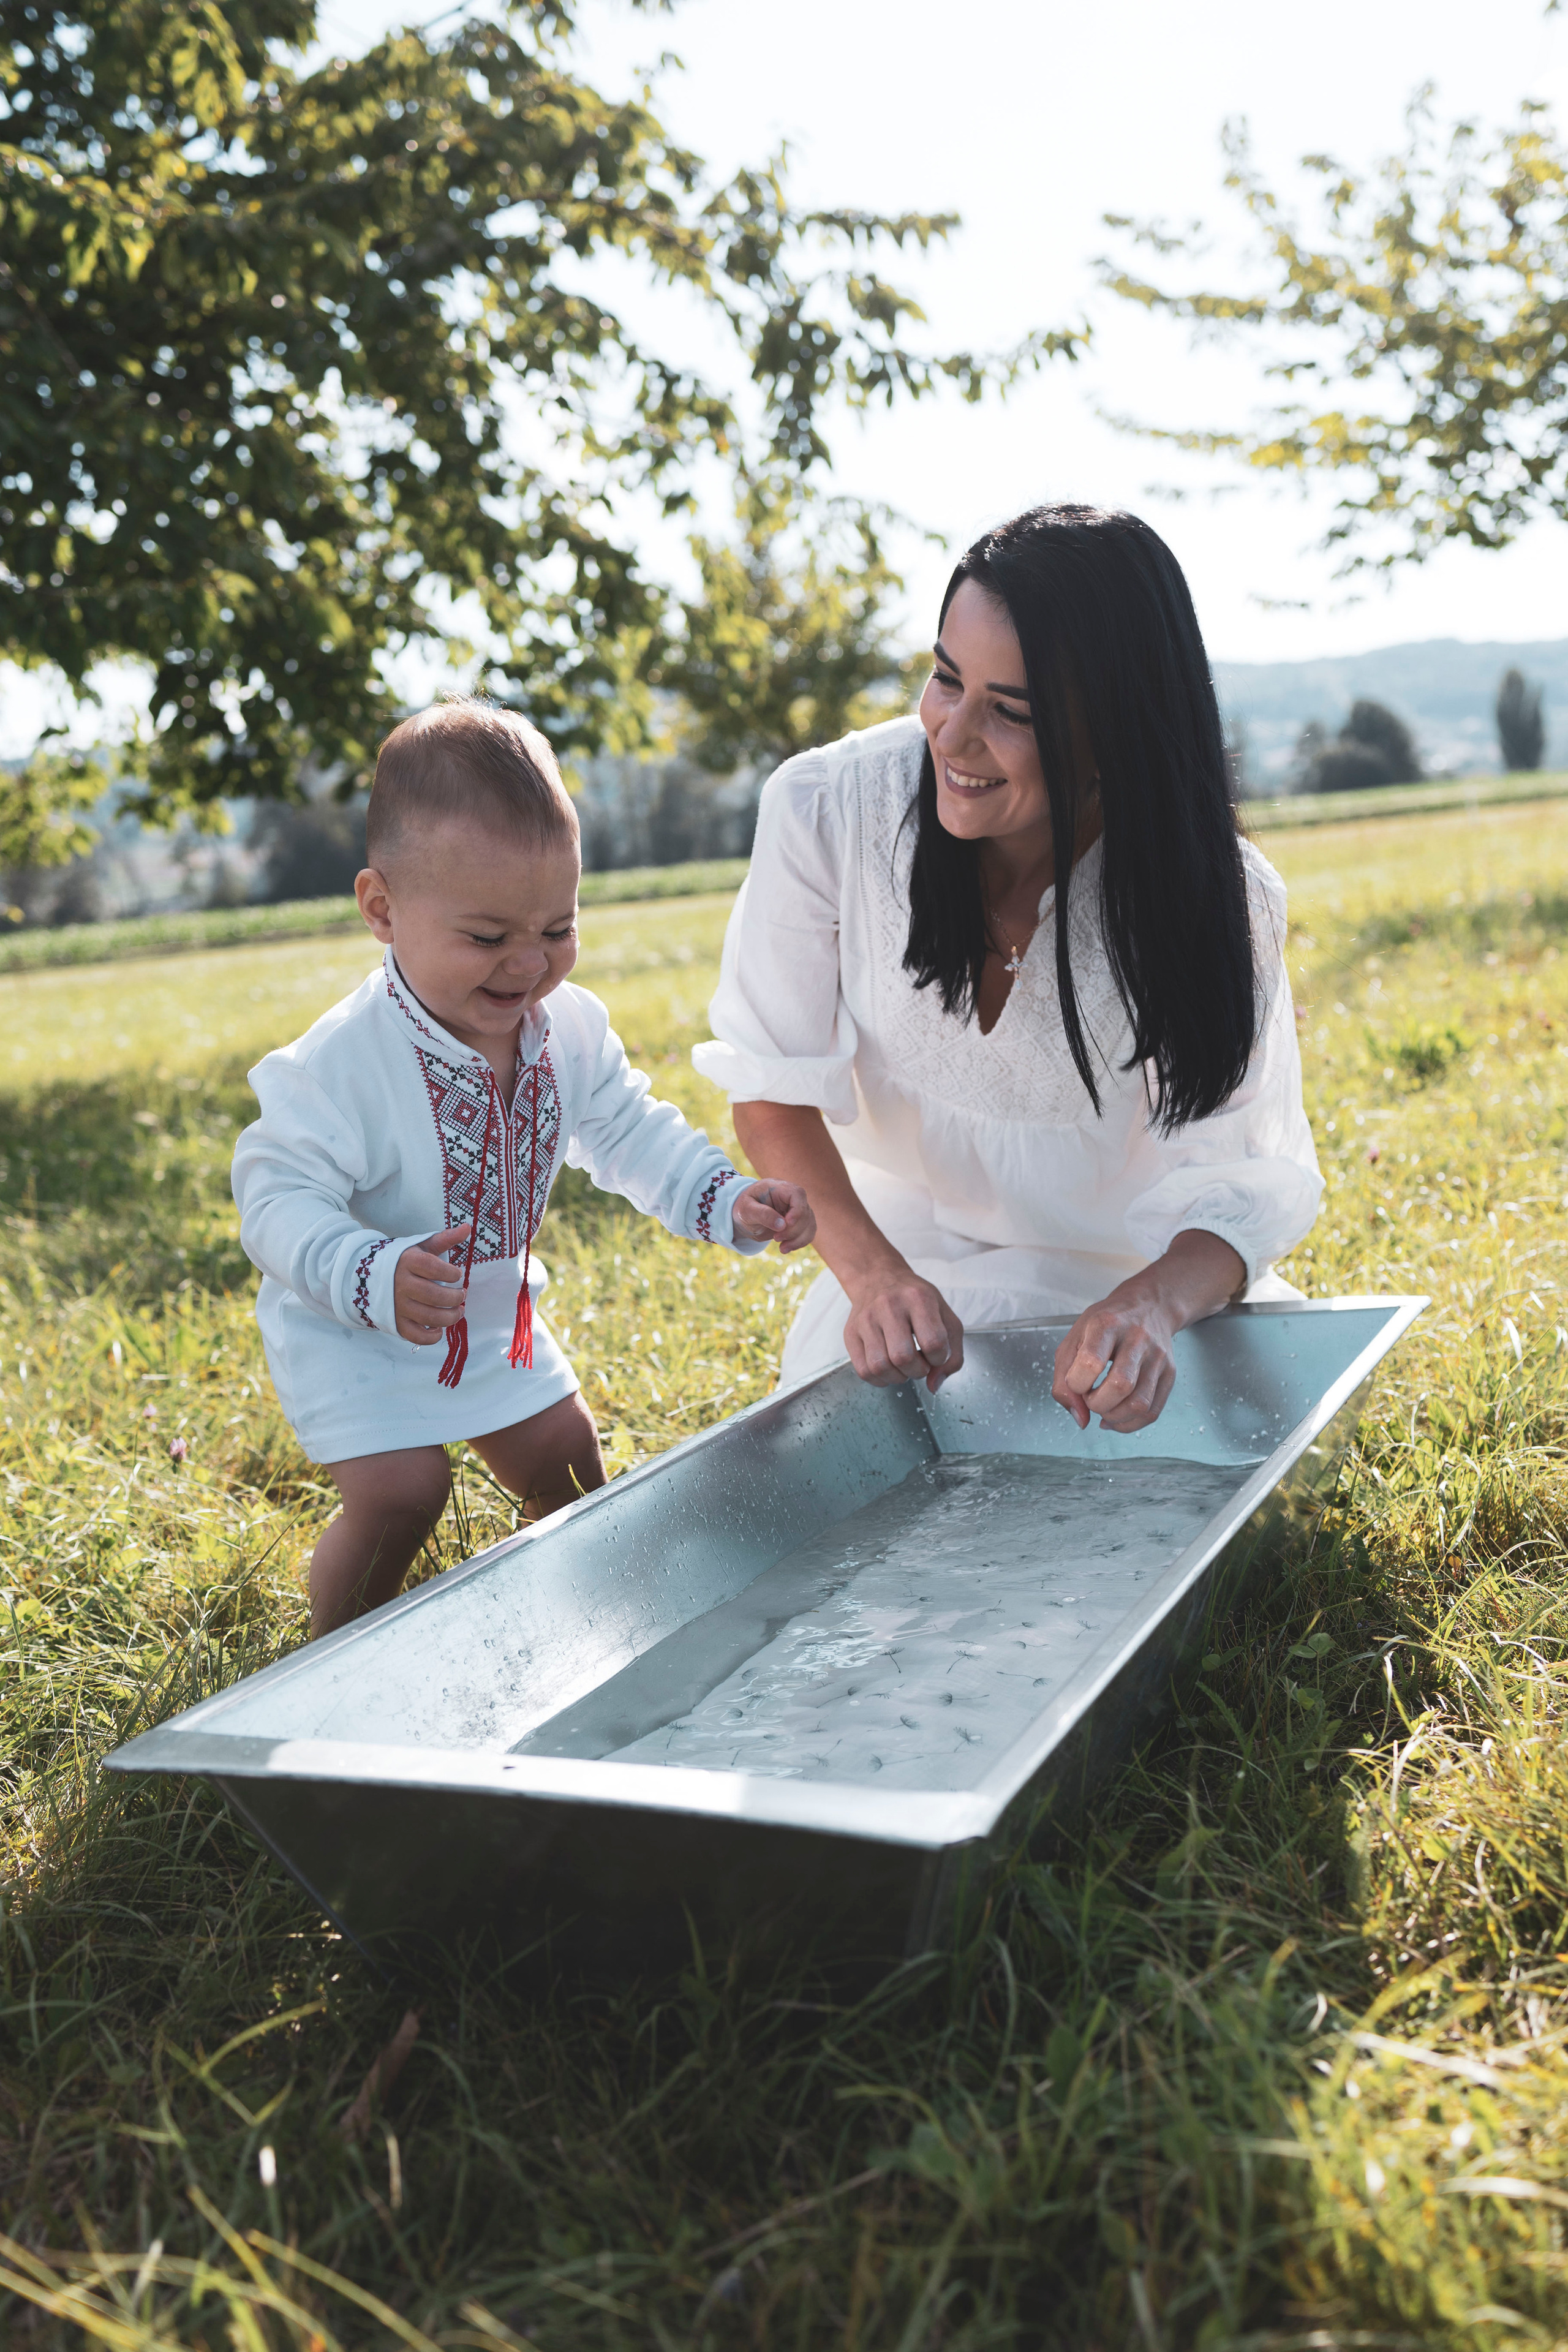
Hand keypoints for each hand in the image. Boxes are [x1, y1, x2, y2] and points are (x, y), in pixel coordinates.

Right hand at [393, 1224, 471, 1344]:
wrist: (370, 1277)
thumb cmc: (404, 1260)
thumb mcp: (422, 1246)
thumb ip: (445, 1238)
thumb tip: (467, 1227)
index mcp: (407, 1262)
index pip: (432, 1268)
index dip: (451, 1273)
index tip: (457, 1275)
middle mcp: (401, 1284)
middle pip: (434, 1296)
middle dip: (455, 1298)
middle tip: (462, 1295)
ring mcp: (397, 1306)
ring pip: (429, 1318)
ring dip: (451, 1317)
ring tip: (459, 1311)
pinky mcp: (396, 1323)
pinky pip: (417, 1336)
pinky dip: (432, 1336)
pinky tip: (439, 1328)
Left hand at [731, 1178, 815, 1253]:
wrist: (746, 1215)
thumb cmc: (745, 1207)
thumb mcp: (746, 1209)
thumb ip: (762, 1214)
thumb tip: (782, 1225)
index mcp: (780, 1188)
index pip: (798, 1194)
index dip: (797, 1210)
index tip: (787, 1223)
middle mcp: (793, 1198)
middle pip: (805, 1213)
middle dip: (793, 1230)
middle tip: (775, 1238)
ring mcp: (799, 1210)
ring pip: (809, 1225)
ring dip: (798, 1239)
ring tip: (782, 1249)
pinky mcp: (800, 1223)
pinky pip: (808, 1233)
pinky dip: (799, 1243)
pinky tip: (786, 1248)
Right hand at [842, 1260, 964, 1394]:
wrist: (879, 1278)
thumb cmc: (917, 1301)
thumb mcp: (946, 1316)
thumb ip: (952, 1354)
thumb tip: (934, 1385)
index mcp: (918, 1298)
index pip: (933, 1343)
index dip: (939, 1358)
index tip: (936, 1354)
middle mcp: (889, 1305)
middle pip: (903, 1357)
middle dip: (918, 1371)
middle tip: (920, 1363)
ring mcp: (866, 1319)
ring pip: (880, 1367)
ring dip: (898, 1377)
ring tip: (904, 1366)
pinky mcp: (851, 1333)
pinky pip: (863, 1371)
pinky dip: (880, 1379)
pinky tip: (889, 1368)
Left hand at [1051, 1231, 1245, 1433]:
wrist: (1149, 1306)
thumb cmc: (1107, 1323)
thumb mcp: (1074, 1338)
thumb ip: (1063, 1379)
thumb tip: (1080, 1418)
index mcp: (1107, 1324)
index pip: (1091, 1363)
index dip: (1077, 1383)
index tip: (1075, 1382)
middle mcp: (1137, 1339)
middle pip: (1121, 1386)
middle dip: (1097, 1404)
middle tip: (1090, 1397)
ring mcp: (1157, 1357)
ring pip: (1139, 1404)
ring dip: (1114, 1417)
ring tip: (1104, 1408)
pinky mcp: (1170, 1373)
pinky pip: (1152, 1411)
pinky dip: (1130, 1424)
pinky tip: (1116, 1417)